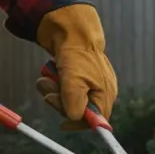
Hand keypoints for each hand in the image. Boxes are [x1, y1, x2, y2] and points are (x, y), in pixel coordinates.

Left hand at [34, 4, 117, 130]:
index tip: (62, 125)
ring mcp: (88, 82)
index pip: (96, 121)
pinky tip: (52, 72)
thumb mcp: (73, 82)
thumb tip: (74, 119)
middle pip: (78, 111)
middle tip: (50, 93)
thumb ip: (74, 104)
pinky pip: (63, 88)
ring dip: (53, 91)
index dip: (79, 124)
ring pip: (67, 99)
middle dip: (61, 103)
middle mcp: (99, 90)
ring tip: (48, 78)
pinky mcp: (76, 75)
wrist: (70, 28)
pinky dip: (54, 83)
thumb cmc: (76, 54)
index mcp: (105, 93)